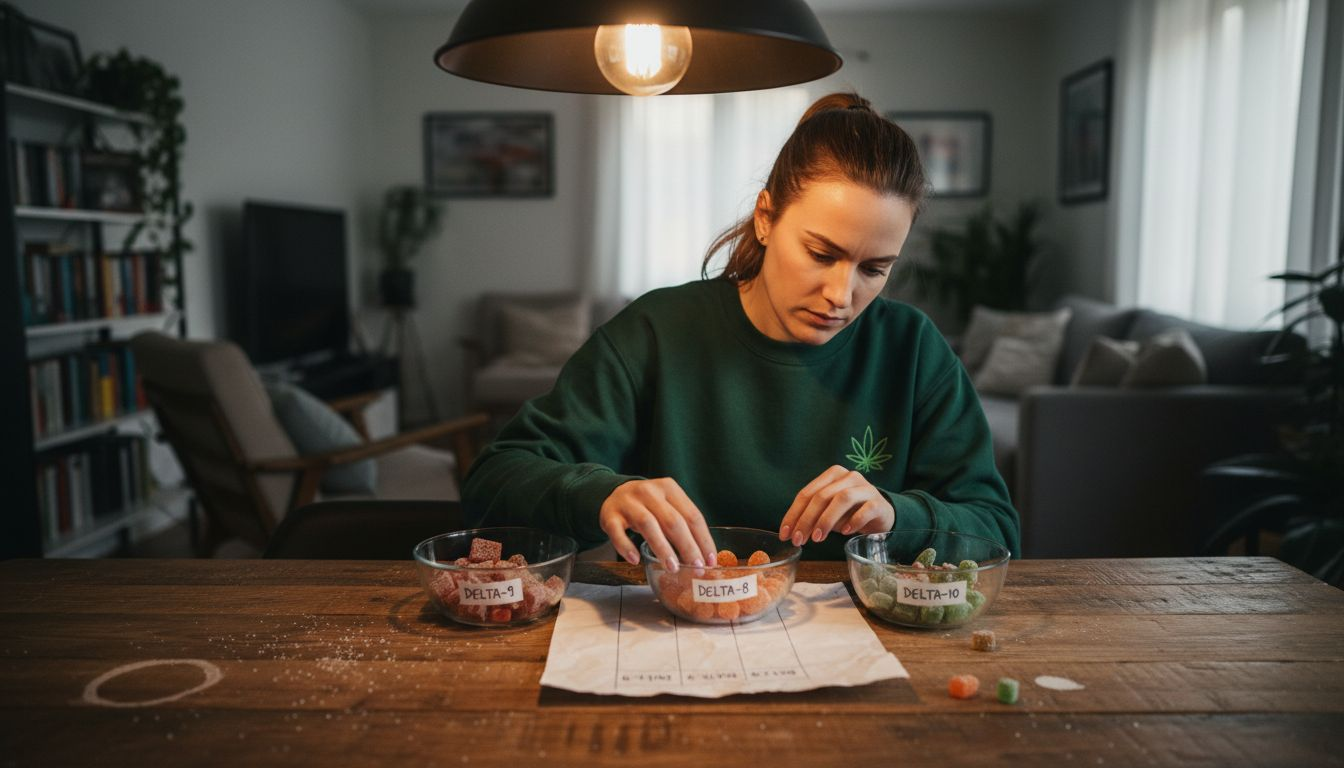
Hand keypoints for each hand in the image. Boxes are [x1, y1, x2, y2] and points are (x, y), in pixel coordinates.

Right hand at [599, 478, 717, 570]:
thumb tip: (704, 556)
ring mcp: (627, 503)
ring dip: (662, 548)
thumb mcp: (667, 506)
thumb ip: (683, 524)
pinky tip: (635, 559)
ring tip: (673, 568)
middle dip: (687, 546)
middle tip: (696, 567)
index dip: (703, 539)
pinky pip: (617, 532)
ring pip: (648, 524)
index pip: (692, 515)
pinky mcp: (609, 515)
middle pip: (673, 521)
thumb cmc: (648, 506)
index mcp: (669, 488)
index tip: (710, 560)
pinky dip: (626, 546)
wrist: (614, 493)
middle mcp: (649, 492)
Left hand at [778, 465, 894, 545]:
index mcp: (831, 475)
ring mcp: (865, 488)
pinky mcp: (878, 502)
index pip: (807, 493)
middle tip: (799, 540)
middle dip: (807, 519)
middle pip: (822, 496)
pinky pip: (865, 510)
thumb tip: (792, 532)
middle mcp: (848, 477)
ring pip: (842, 499)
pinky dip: (854, 521)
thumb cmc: (849, 512)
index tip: (785, 534)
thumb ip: (812, 517)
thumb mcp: (827, 512)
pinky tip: (845, 532)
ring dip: (826, 520)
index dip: (793, 514)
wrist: (880, 514)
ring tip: (817, 538)